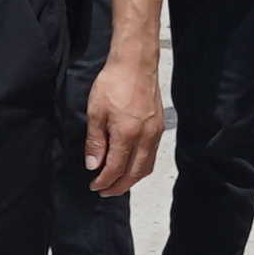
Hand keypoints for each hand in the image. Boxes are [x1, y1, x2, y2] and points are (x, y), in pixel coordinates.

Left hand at [82, 49, 164, 196]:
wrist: (136, 63)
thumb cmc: (113, 84)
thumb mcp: (95, 112)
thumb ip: (95, 141)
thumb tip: (93, 165)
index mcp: (127, 134)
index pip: (116, 168)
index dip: (105, 181)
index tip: (94, 186)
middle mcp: (146, 137)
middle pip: (134, 173)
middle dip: (119, 186)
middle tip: (105, 191)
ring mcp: (156, 133)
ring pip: (146, 166)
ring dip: (132, 179)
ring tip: (117, 182)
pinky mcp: (160, 127)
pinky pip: (152, 155)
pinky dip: (140, 166)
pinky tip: (130, 165)